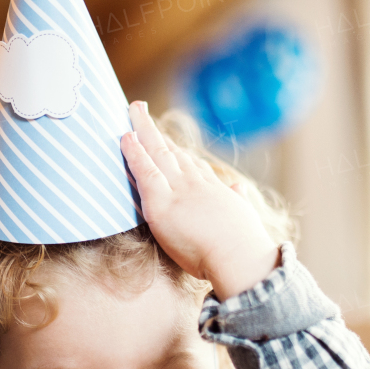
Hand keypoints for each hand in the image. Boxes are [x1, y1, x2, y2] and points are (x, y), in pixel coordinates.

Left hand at [120, 102, 279, 301]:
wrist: (240, 258)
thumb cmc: (244, 245)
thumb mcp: (244, 215)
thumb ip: (237, 199)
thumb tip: (238, 187)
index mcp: (214, 188)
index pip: (192, 164)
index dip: (176, 150)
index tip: (166, 140)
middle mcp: (196, 182)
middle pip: (172, 150)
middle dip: (155, 130)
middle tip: (141, 111)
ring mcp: (178, 189)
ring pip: (158, 151)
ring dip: (143, 129)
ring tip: (131, 110)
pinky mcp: (161, 203)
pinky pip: (145, 171)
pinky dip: (134, 152)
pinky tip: (125, 137)